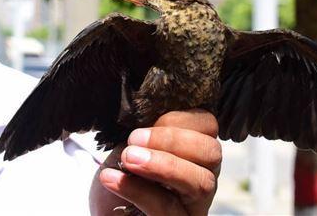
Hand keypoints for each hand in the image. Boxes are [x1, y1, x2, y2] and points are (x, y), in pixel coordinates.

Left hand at [90, 109, 221, 215]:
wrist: (105, 211)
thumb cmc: (122, 175)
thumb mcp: (132, 145)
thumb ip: (146, 130)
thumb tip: (146, 111)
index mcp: (195, 149)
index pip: (208, 125)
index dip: (178, 120)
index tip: (143, 124)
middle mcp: (203, 175)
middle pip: (211, 152)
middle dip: (172, 141)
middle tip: (133, 141)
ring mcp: (195, 205)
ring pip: (200, 182)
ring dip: (163, 165)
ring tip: (128, 158)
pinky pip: (167, 208)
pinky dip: (137, 190)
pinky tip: (111, 178)